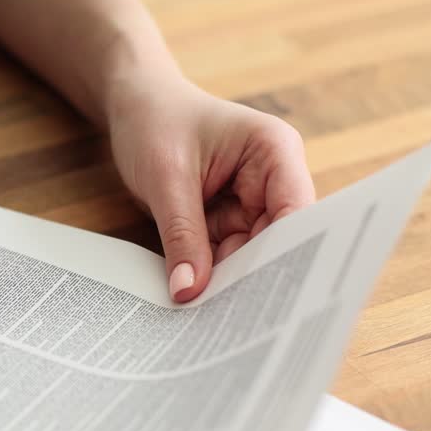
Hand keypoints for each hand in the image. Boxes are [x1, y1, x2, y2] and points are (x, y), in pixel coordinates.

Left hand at [107, 72, 314, 302]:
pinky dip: (211, 276)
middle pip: (277, 242)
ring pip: (250, 257)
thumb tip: (191, 291)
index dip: (288, 256)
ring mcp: (251, 202)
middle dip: (254, 279)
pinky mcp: (227, 219)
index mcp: (274, 152)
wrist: (134, 106)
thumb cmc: (154, 122)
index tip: (272, 299)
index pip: (296, 213)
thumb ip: (181, 234)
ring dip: (229, 284)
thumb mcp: (165, 178)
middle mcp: (273, 179)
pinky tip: (199, 304)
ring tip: (213, 323)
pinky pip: (225, 256)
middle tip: (235, 324)